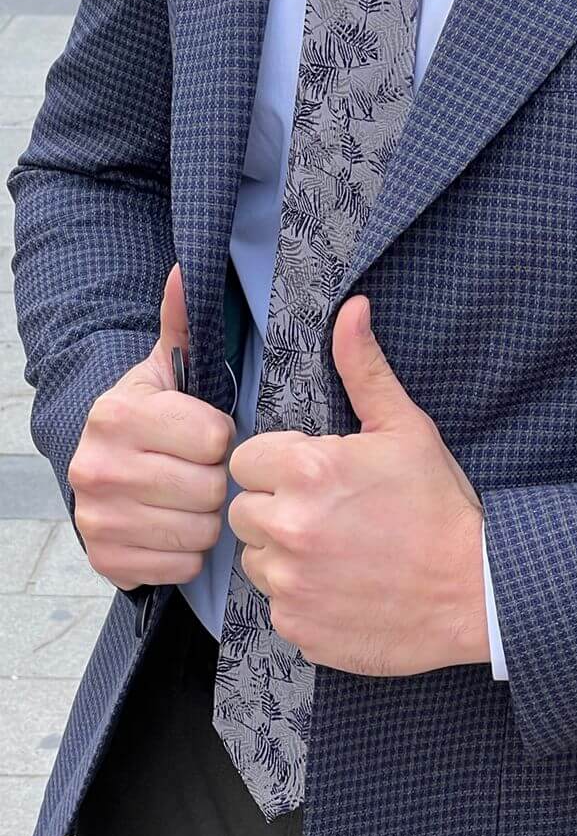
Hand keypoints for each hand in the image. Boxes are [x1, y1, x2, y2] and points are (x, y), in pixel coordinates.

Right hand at [67, 264, 235, 590]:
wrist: (103, 474)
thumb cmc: (153, 421)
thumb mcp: (166, 371)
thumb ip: (183, 325)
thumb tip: (187, 269)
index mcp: (116, 414)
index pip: (214, 437)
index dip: (220, 437)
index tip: (204, 435)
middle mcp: (97, 466)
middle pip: (209, 487)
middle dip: (214, 481)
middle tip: (199, 472)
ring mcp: (97, 518)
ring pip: (200, 530)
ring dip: (205, 519)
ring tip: (188, 499)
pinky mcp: (106, 560)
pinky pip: (182, 566)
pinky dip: (187, 554)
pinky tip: (173, 529)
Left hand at [227, 296, 489, 676]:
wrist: (475, 592)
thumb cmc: (441, 508)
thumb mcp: (407, 430)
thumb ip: (364, 369)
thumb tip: (351, 309)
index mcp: (307, 470)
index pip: (246, 460)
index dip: (279, 465)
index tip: (317, 477)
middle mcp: (288, 526)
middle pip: (243, 510)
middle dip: (276, 508)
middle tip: (330, 516)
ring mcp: (289, 582)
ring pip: (254, 559)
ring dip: (283, 555)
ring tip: (338, 553)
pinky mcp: (296, 627)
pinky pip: (275, 606)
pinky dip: (301, 599)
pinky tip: (343, 588)